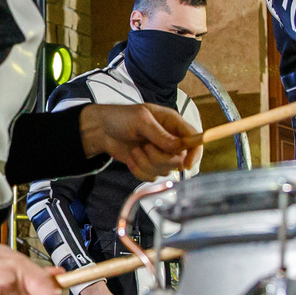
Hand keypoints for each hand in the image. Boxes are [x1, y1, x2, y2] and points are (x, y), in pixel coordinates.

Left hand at [79, 101, 201, 178]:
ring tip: (135, 150)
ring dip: (147, 164)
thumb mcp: (140, 120)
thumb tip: (179, 147)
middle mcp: (170, 139)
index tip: (185, 164)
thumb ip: (160, 134)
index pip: (194, 139)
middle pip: (179, 160)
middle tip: (145, 147)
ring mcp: (160, 153)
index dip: (194, 153)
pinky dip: (140, 170)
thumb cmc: (120, 117)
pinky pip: (152, 177)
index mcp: (172, 123)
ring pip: (165, 170)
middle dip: (160, 158)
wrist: (101, 130)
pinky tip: (132, 159)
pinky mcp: (150, 164)